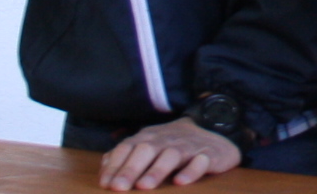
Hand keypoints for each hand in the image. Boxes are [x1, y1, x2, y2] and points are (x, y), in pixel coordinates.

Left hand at [97, 118, 238, 189]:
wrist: (213, 129)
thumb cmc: (172, 144)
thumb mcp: (148, 146)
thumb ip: (126, 156)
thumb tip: (104, 169)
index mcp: (148, 138)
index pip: (127, 148)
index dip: (115, 166)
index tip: (106, 185)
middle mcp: (166, 140)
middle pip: (146, 150)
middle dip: (131, 169)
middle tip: (119, 187)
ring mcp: (188, 146)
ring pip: (171, 155)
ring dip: (156, 170)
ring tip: (145, 186)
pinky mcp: (208, 154)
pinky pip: (200, 161)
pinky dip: (191, 170)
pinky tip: (181, 181)